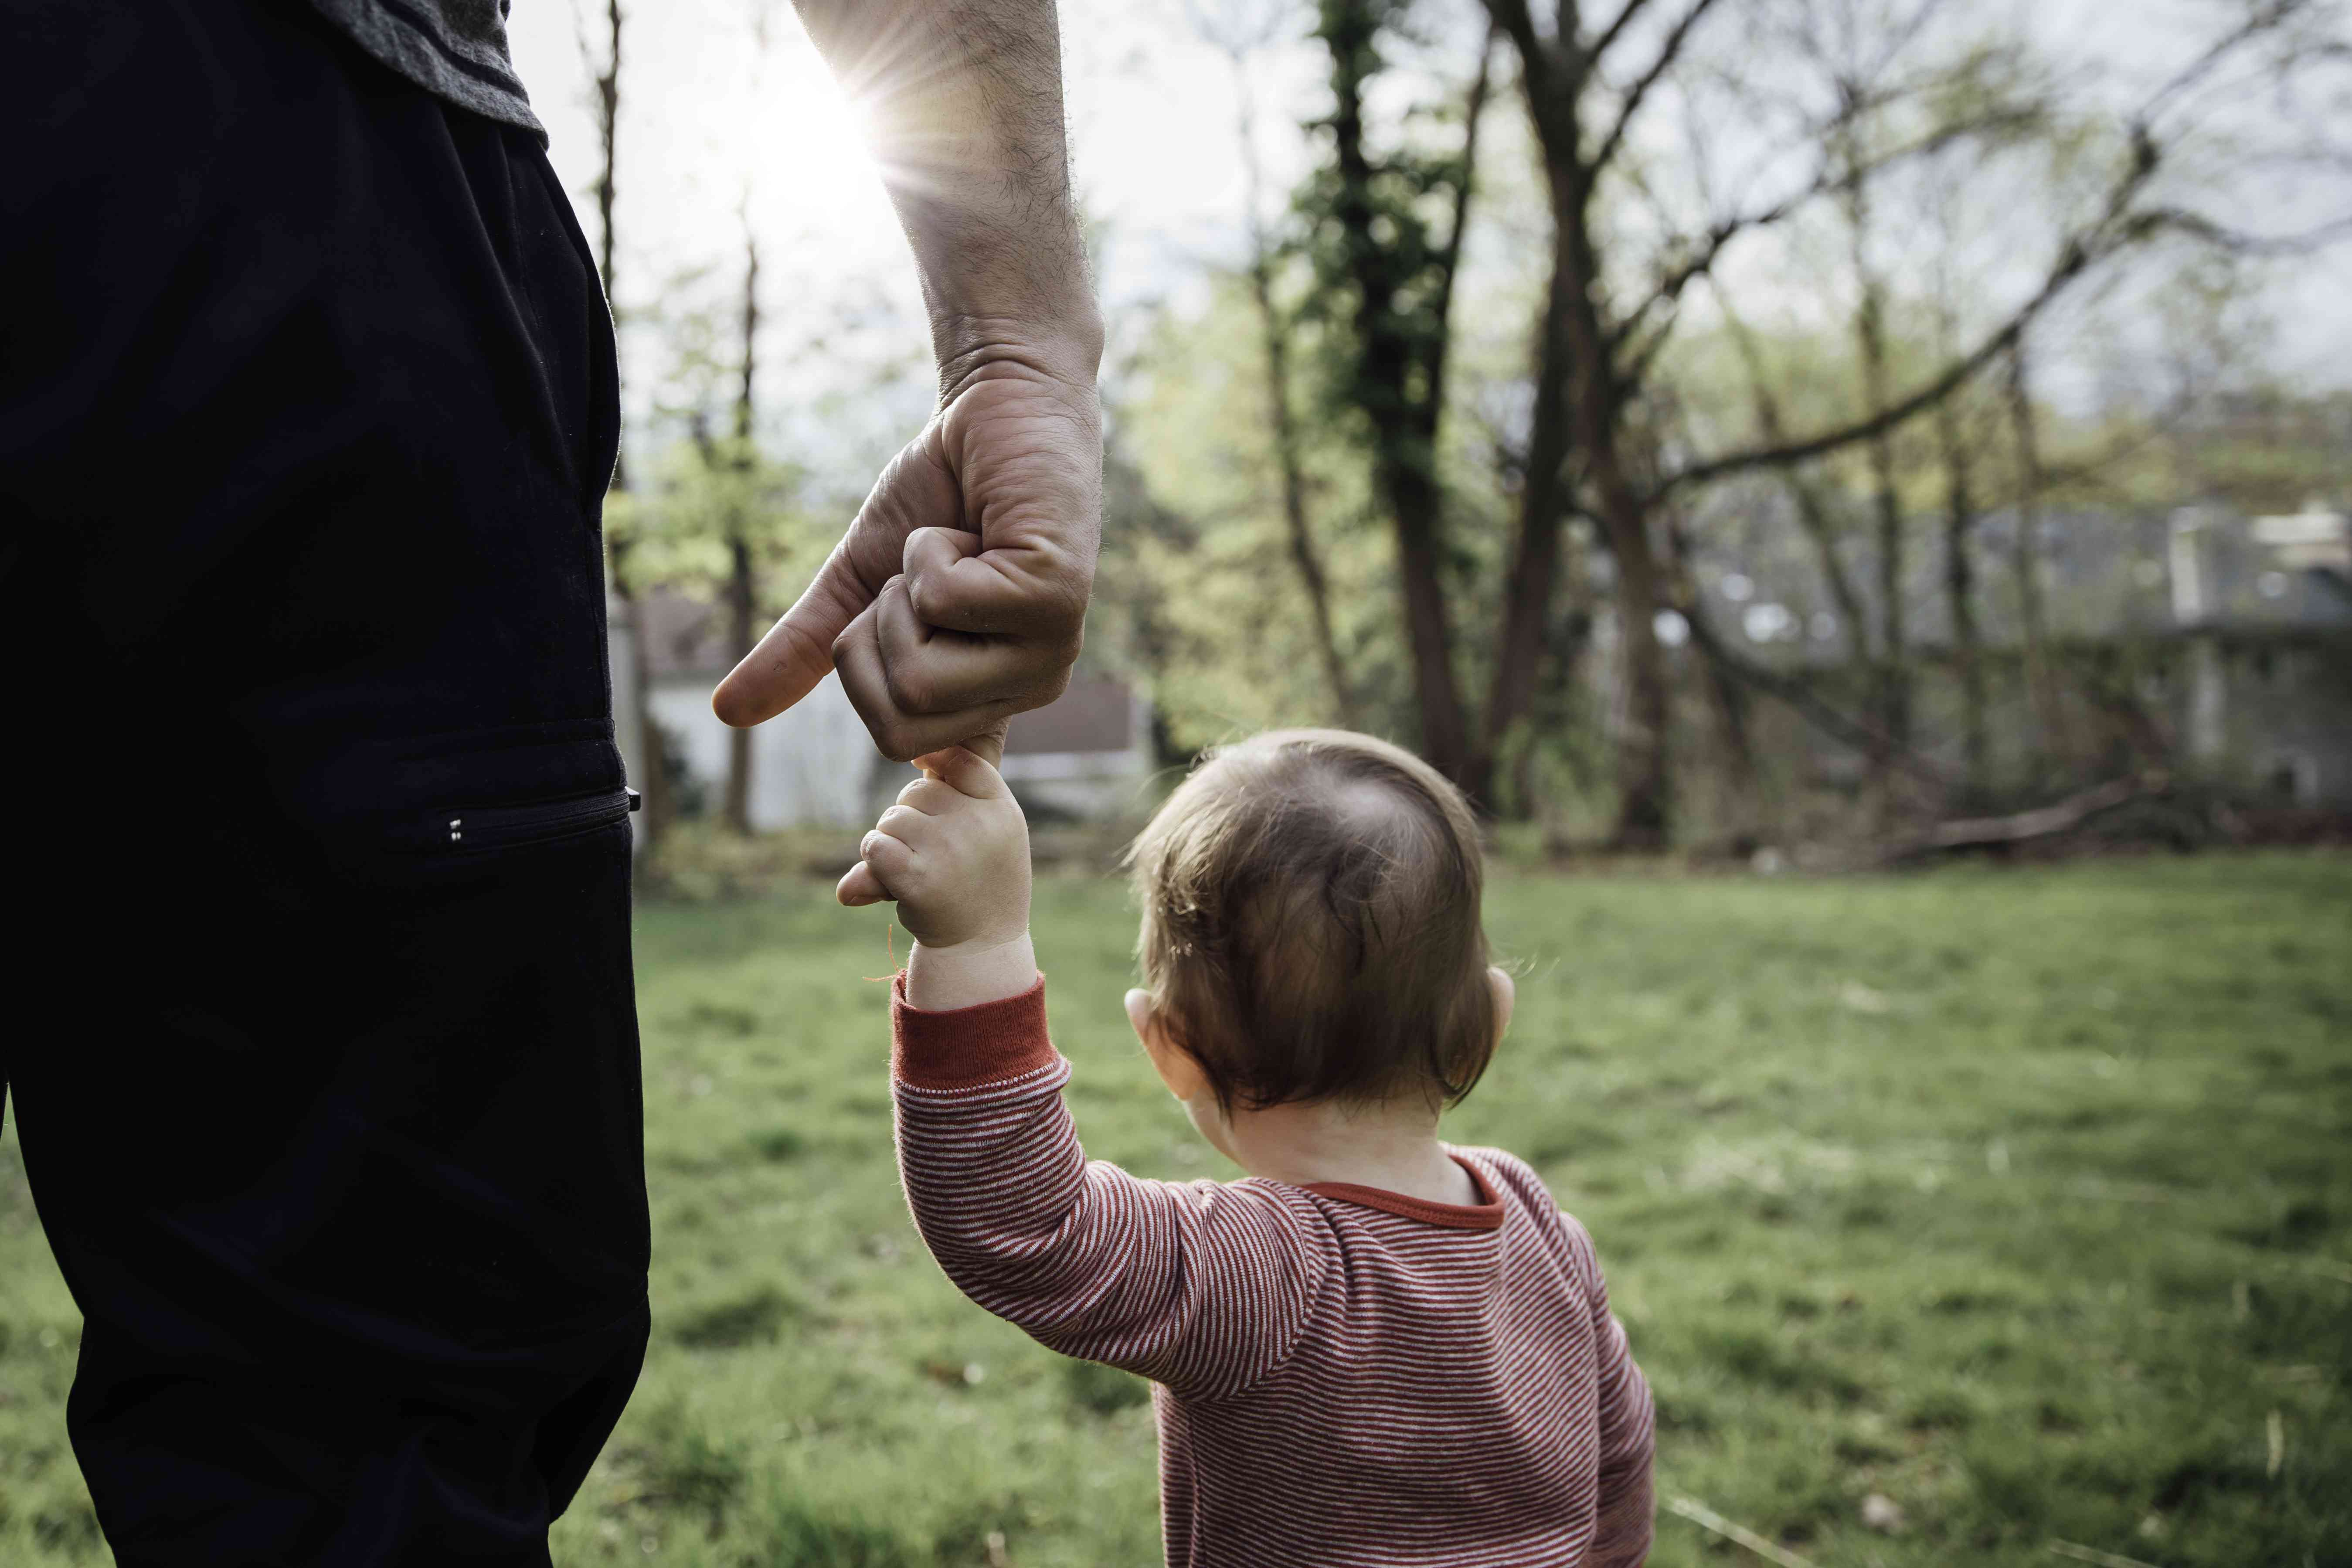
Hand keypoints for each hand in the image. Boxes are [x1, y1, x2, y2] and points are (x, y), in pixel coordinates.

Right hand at [710, 353, 1100, 764]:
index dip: (879, 698)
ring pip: (916, 681)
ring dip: (903, 592)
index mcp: (991, 696)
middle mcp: (1030, 687)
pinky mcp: (1053, 602)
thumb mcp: (857, 581)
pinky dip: (929, 550)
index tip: (903, 642)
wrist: (991, 405)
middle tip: (917, 577)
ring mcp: (1049, 651)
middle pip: (897, 726)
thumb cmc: (938, 493)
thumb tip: (725, 711)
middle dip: (874, 636)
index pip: (911, 753)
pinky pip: (941, 605)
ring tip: (950, 548)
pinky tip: (978, 525)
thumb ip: (804, 650)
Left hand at [838, 745, 1034, 1007]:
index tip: (925, 770)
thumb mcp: (988, 834)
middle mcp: (979, 825)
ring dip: (891, 840)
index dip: (936, 761)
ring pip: (892, 818)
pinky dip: (873, 859)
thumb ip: (959, 793)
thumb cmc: (982, 883)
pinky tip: (894, 877)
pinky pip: (874, 845)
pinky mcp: (918, 879)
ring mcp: (949, 850)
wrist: (982, 947)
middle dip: (911, 816)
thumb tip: (918, 756)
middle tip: (930, 852)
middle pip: (917, 791)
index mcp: (1001, 809)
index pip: (961, 760)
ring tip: (919, 867)